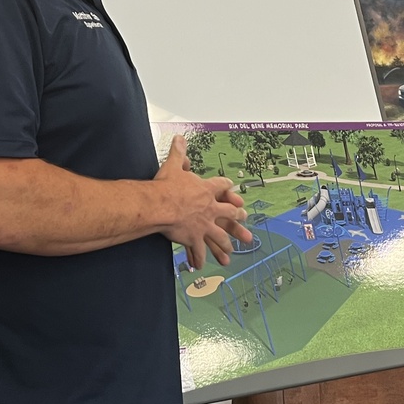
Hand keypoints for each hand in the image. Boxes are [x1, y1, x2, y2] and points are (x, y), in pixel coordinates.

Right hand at [157, 136, 252, 268]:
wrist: (159, 205)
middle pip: (229, 212)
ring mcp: (205, 224)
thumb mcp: (173, 165)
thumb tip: (180, 138)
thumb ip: (179, 152)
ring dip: (225, 243)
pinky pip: (199, 250)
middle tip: (244, 217)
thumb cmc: (165, 186)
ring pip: (219, 236)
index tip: (232, 187)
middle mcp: (210, 208)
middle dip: (237, 215)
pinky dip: (199, 259)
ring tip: (230, 251)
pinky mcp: (195, 237)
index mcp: (206, 190)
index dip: (226, 187)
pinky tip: (201, 265)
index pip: (221, 186)